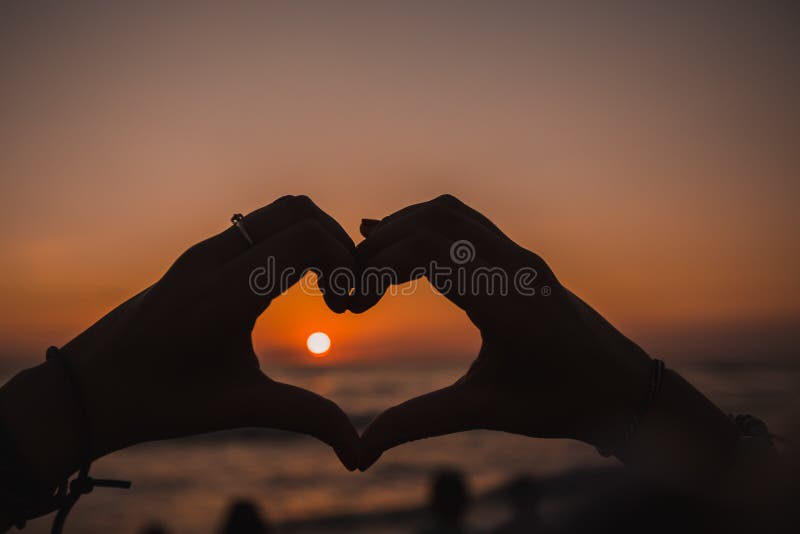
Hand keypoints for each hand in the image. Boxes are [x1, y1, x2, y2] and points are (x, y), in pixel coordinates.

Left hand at [7, 195, 360, 482]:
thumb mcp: (239, 407)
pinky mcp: (198, 254)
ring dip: (313, 237)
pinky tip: (292, 286)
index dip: (344, 262)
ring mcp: (202, 251)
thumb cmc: (161, 400)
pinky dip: (289, 241)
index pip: (305, 236)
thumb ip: (306, 417)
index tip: (346, 308)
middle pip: (297, 209)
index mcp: (224, 294)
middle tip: (343, 291)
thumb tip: (359, 455)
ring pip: (277, 211)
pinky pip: (257, 226)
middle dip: (337, 242)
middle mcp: (213, 259)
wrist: (89, 387)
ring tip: (323, 286)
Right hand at [350, 195, 656, 468]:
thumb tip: (360, 453)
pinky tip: (404, 242)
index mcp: (507, 303)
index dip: (379, 265)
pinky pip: (468, 222)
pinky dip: (428, 224)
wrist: (623, 388)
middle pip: (432, 222)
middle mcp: (515, 267)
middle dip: (383, 244)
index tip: (356, 303)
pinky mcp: (522, 257)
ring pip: (450, 213)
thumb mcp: (485, 411)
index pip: (429, 250)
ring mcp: (521, 256)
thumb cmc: (562, 402)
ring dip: (404, 226)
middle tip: (353, 283)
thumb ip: (418, 422)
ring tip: (367, 256)